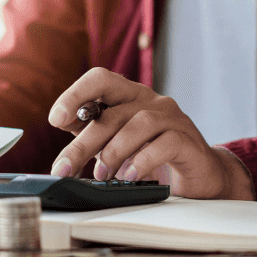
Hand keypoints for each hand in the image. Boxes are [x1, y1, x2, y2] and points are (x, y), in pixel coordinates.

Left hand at [46, 68, 253, 199]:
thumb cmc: (155, 157)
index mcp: (129, 96)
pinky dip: (143, 160)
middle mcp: (151, 101)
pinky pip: (165, 143)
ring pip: (138, 124)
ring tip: (101, 175)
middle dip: (83, 143)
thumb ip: (94, 135)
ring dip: (113, 151)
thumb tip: (63, 135)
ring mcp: (172, 118)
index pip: (100, 79)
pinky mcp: (188, 140)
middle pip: (112, 112)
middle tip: (64, 168)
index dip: (75, 94)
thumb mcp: (118, 143)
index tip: (56, 119)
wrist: (200, 176)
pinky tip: (131, 175)